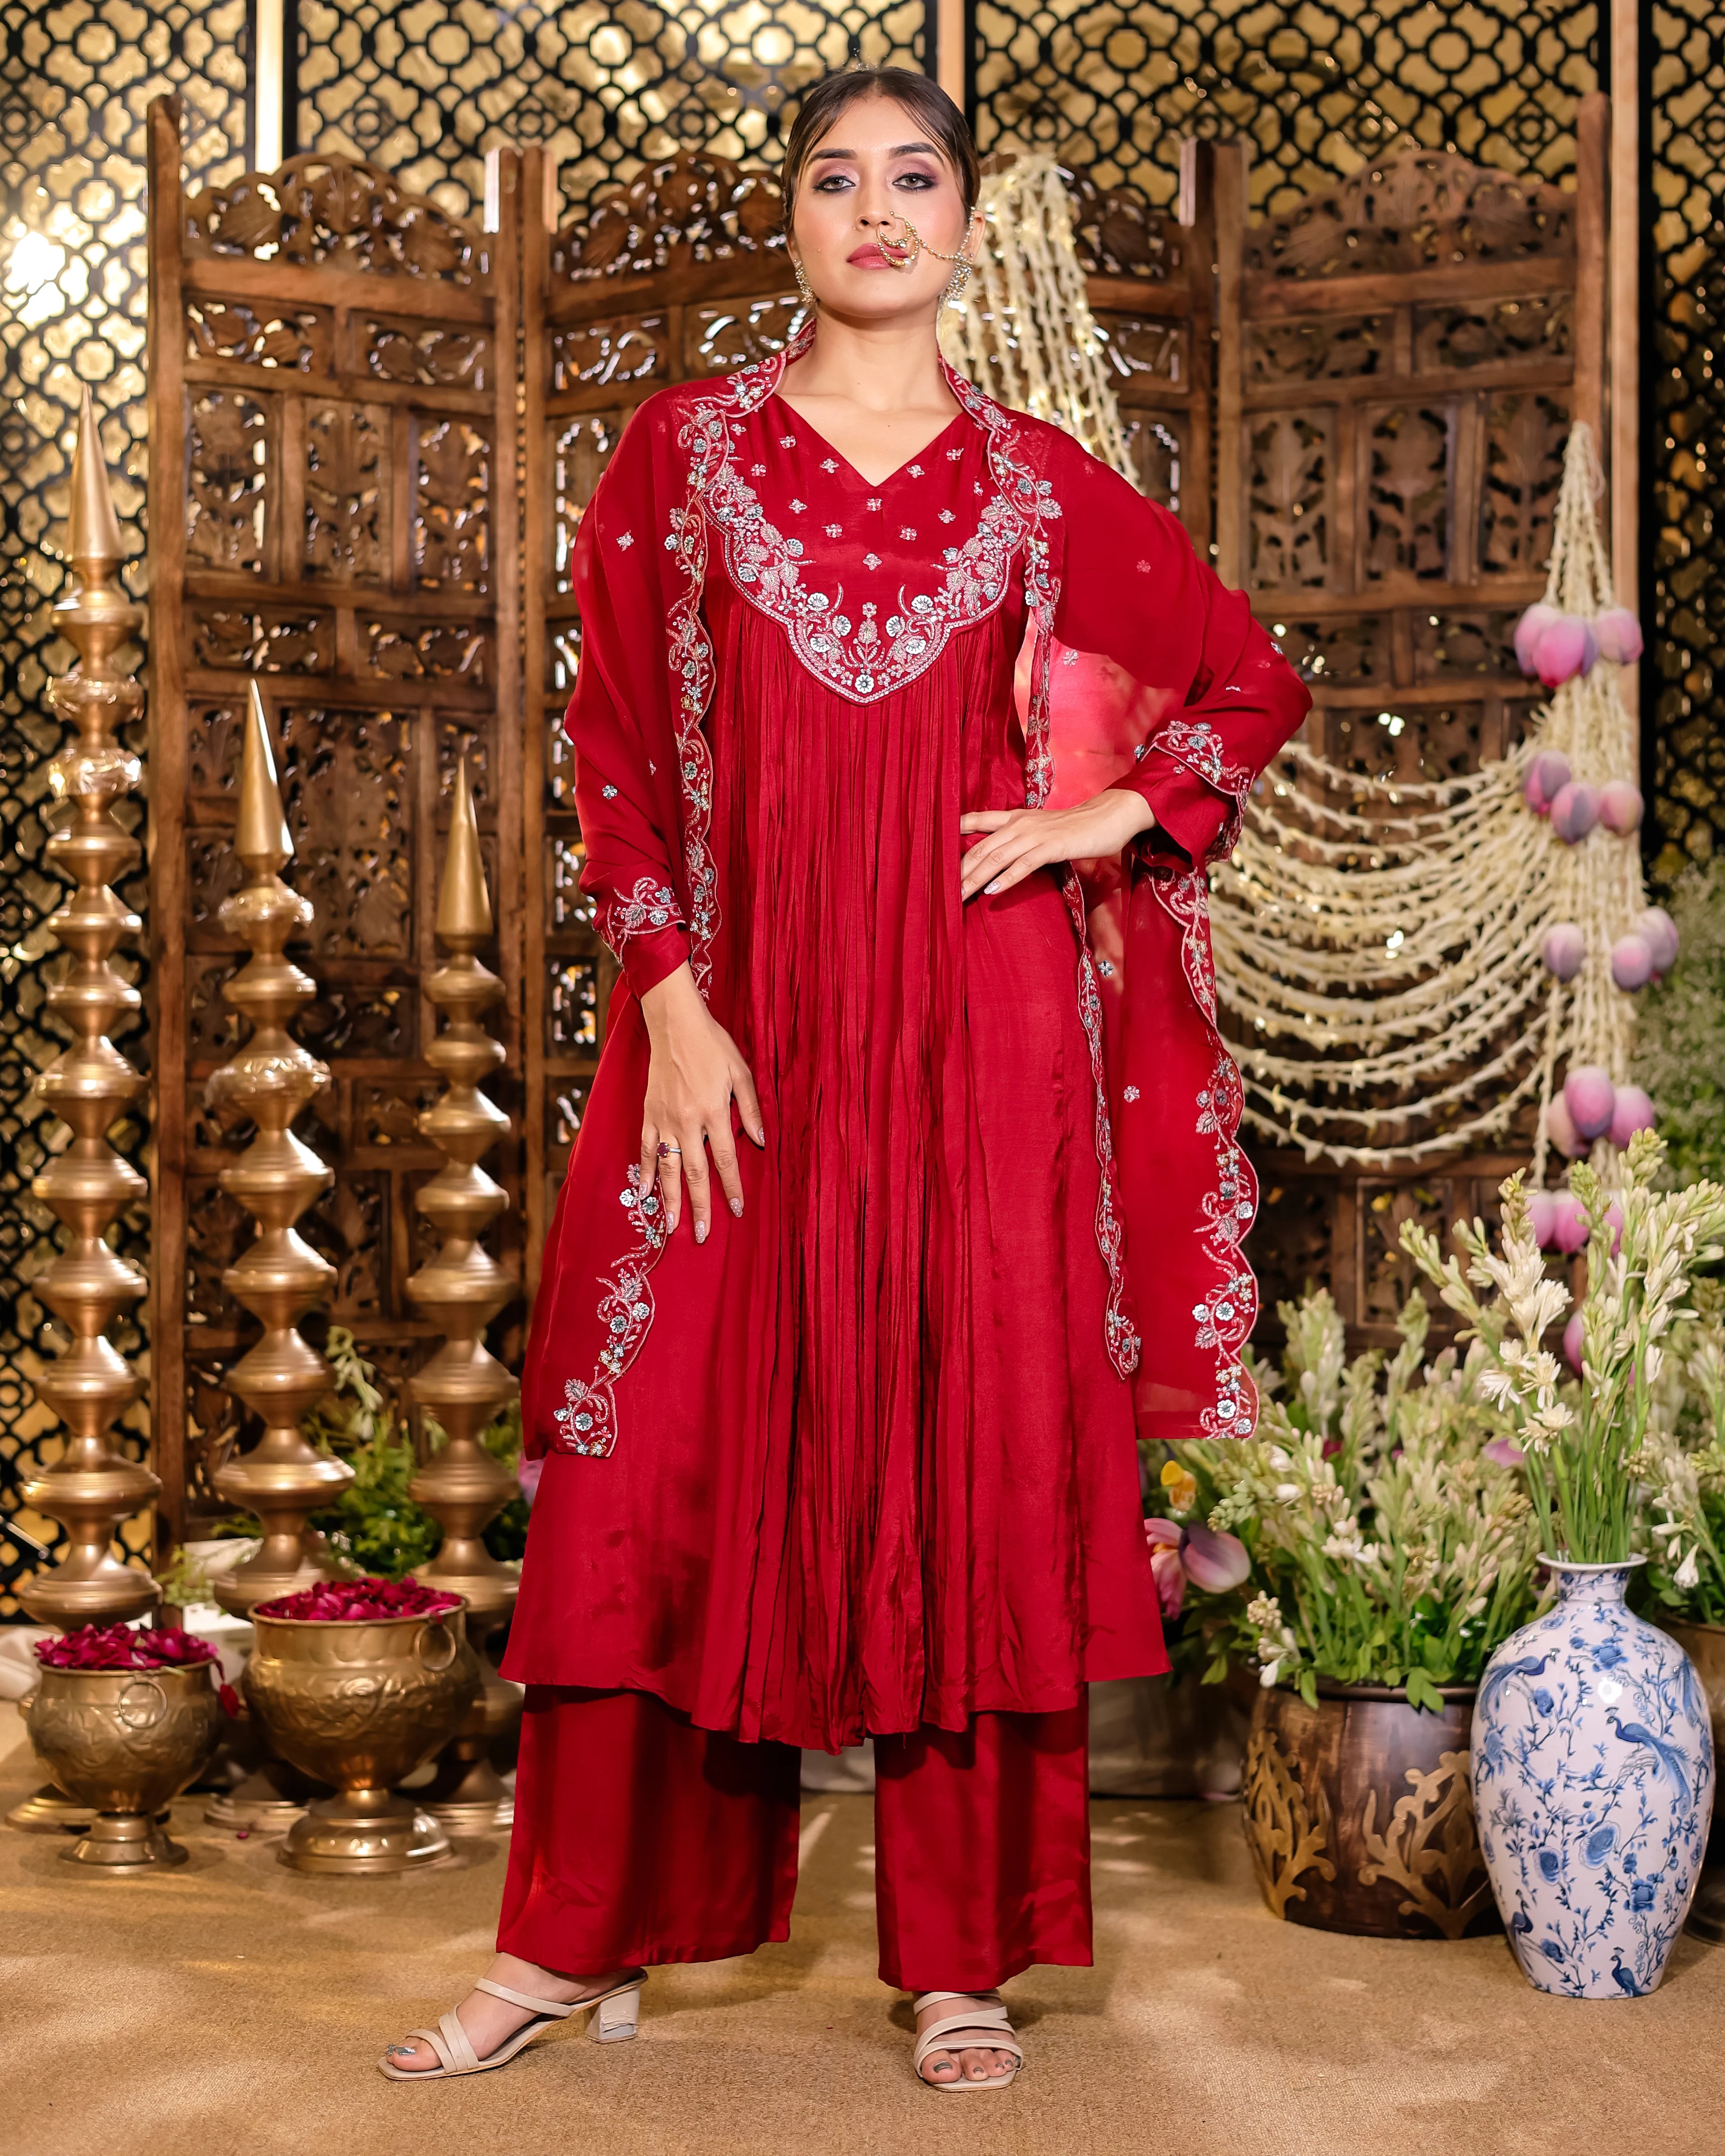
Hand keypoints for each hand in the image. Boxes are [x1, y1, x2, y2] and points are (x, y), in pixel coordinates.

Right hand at [638, 965, 764, 1243]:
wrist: (675, 1024)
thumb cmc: (713, 1045)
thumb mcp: (742, 1073)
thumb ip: (750, 1109)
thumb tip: (760, 1142)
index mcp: (714, 1112)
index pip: (725, 1159)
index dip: (731, 1186)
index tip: (737, 1210)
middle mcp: (688, 1121)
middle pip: (694, 1172)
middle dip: (699, 1206)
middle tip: (702, 1235)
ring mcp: (665, 1119)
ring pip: (668, 1167)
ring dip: (669, 1199)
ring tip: (671, 1226)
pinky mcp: (649, 1113)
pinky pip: (647, 1149)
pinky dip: (646, 1171)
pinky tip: (644, 1192)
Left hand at [958, 788, 1155, 900]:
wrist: (1107, 816)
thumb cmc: (1074, 828)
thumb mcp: (1040, 829)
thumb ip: (1018, 840)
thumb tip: (997, 859)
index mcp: (1014, 817)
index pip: (976, 820)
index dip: (953, 832)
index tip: (932, 851)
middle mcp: (1019, 824)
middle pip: (980, 848)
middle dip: (958, 871)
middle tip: (939, 892)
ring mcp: (1035, 835)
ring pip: (997, 858)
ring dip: (976, 879)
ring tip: (958, 896)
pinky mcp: (1052, 847)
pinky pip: (1025, 864)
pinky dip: (1008, 879)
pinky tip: (993, 892)